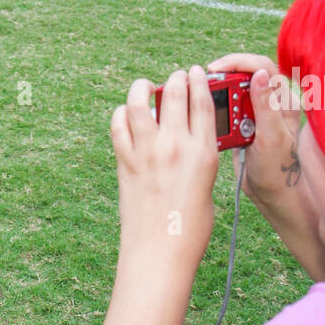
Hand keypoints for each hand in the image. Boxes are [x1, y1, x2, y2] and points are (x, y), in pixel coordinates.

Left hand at [110, 67, 219, 270]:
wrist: (159, 252)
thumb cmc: (189, 229)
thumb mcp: (207, 186)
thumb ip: (198, 158)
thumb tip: (187, 142)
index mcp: (203, 152)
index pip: (203, 102)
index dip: (199, 81)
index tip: (195, 71)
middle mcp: (175, 146)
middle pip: (174, 94)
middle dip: (174, 79)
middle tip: (173, 77)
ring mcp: (146, 152)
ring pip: (139, 102)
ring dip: (142, 88)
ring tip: (144, 87)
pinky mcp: (124, 162)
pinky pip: (118, 126)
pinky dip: (121, 114)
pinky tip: (125, 114)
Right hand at [207, 53, 302, 205]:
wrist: (271, 193)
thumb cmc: (277, 169)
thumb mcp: (270, 137)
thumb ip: (265, 106)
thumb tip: (258, 74)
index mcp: (283, 100)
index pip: (261, 66)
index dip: (238, 62)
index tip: (214, 70)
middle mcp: (270, 102)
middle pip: (243, 74)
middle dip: (222, 76)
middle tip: (201, 84)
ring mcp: (256, 112)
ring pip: (233, 90)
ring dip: (216, 92)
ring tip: (200, 100)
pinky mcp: (243, 123)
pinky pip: (226, 108)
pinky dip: (214, 107)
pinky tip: (203, 113)